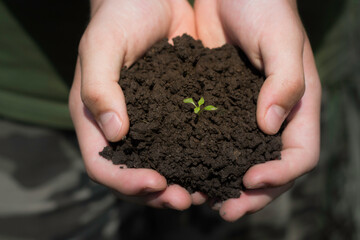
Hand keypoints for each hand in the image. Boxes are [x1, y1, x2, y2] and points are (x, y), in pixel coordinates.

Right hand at [69, 0, 205, 209]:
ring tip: (205, 191)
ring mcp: (147, 123)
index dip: (126, 181)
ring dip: (179, 183)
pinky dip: (194, 159)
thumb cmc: (119, 16)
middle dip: (158, 193)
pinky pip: (180, 144)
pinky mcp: (171, 113)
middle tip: (188, 199)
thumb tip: (114, 133)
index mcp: (95, 116)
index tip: (157, 184)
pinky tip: (214, 163)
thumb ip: (100, 87)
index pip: (102, 164)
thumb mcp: (102, 46)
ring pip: (159, 165)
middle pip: (132, 175)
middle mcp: (120, 126)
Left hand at [195, 0, 320, 220]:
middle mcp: (274, 116)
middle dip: (252, 195)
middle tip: (224, 210)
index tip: (249, 182)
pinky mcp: (222, 108)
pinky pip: (218, 142)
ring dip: (227, 184)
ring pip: (243, 161)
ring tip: (203, 198)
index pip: (300, 155)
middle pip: (271, 169)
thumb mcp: (281, 38)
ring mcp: (247, 115)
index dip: (279, 176)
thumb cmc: (263, 6)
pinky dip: (208, 160)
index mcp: (298, 105)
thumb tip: (269, 126)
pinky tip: (188, 169)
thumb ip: (285, 81)